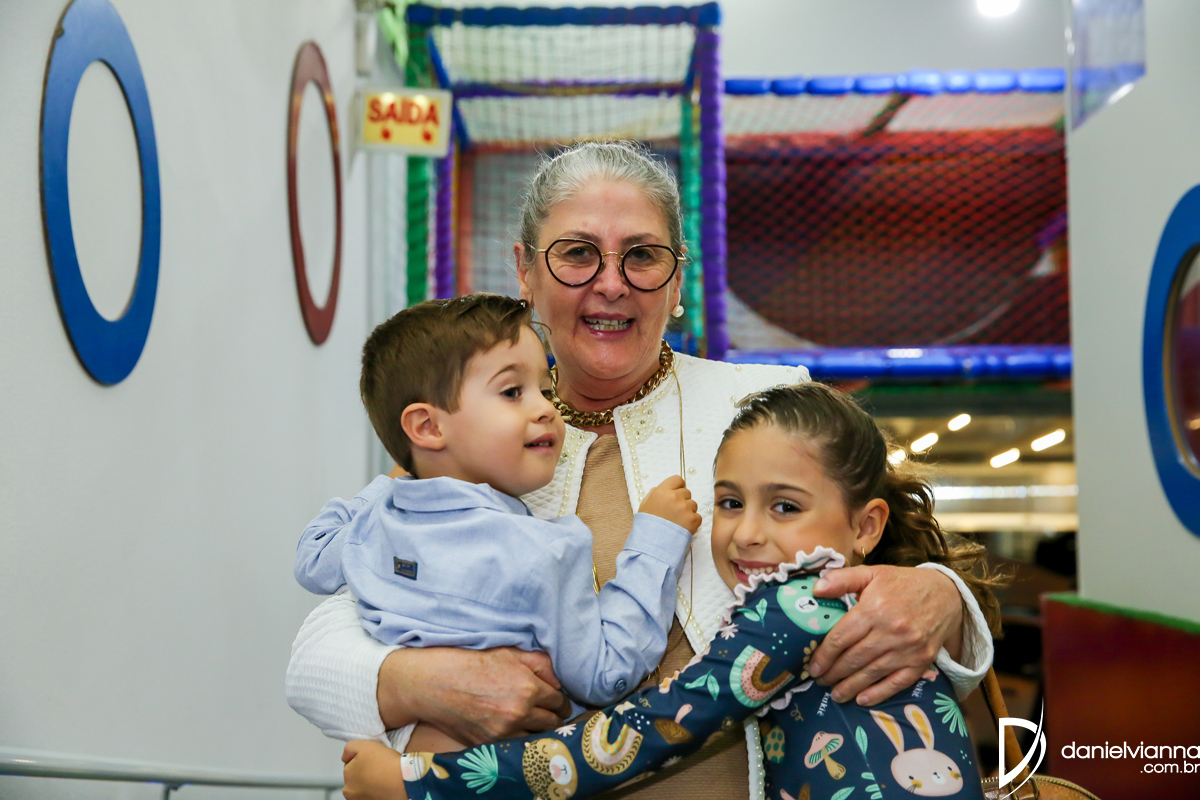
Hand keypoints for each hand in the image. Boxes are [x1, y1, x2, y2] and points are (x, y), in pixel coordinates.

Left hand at [342, 740, 405, 799]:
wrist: (404, 781)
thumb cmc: (386, 762)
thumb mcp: (365, 745)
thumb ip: (350, 747)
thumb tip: (345, 757)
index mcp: (347, 775)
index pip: (352, 764)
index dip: (363, 759)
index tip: (375, 759)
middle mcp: (349, 791)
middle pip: (357, 777)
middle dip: (365, 773)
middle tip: (380, 767)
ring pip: (364, 787)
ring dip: (370, 783)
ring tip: (384, 777)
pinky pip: (372, 795)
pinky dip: (377, 791)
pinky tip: (385, 786)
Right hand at [377, 647, 570, 745]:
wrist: (435, 683)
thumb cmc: (471, 663)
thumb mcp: (509, 653)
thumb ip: (540, 663)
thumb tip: (558, 681)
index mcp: (528, 688)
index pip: (559, 702)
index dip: (561, 702)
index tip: (559, 703)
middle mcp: (519, 713)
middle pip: (552, 724)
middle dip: (554, 718)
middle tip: (551, 715)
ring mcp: (503, 732)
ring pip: (536, 739)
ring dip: (539, 732)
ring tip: (535, 725)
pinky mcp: (488, 744)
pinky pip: (515, 747)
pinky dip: (519, 741)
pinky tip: (517, 732)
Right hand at [638, 475, 701, 533]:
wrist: (652, 545)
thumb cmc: (647, 526)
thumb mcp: (645, 505)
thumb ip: (655, 494)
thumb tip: (665, 490)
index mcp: (662, 492)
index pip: (677, 480)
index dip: (678, 487)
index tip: (676, 494)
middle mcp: (674, 497)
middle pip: (686, 492)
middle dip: (683, 500)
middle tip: (675, 512)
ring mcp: (685, 508)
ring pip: (693, 504)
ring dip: (688, 511)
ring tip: (678, 521)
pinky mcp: (693, 519)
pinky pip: (697, 516)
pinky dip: (692, 522)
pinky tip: (683, 527)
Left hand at [807, 565, 962, 706]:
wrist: (946, 594)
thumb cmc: (903, 584)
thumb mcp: (872, 573)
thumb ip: (842, 579)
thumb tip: (816, 590)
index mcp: (875, 609)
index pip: (842, 637)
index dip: (824, 655)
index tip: (812, 666)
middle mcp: (891, 631)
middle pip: (855, 658)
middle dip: (833, 673)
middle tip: (819, 681)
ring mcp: (908, 649)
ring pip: (872, 673)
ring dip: (850, 687)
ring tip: (835, 695)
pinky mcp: (922, 662)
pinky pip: (898, 682)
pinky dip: (879, 693)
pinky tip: (862, 700)